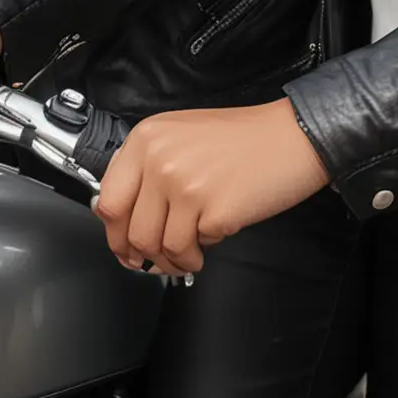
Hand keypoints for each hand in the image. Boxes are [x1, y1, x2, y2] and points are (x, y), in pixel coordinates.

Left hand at [94, 100, 329, 274]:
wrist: (289, 137)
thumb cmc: (240, 138)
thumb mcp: (180, 136)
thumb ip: (148, 167)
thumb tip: (124, 214)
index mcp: (146, 139)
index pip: (108, 199)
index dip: (115, 232)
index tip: (124, 245)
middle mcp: (159, 160)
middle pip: (130, 231)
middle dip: (140, 255)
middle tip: (153, 261)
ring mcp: (184, 186)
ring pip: (158, 247)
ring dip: (173, 259)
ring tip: (190, 251)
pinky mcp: (211, 210)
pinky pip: (191, 249)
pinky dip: (199, 253)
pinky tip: (211, 237)